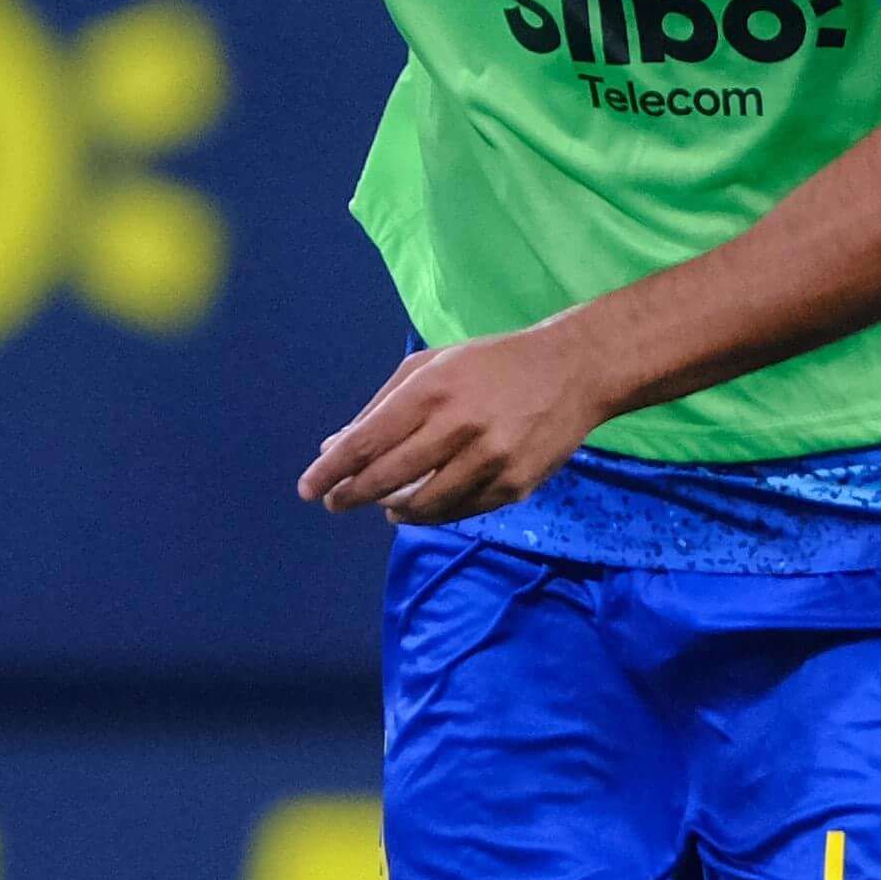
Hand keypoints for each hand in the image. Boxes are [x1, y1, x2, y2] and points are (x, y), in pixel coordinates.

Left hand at [297, 325, 612, 523]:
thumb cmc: (490, 365)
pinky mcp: (514, 486)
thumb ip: (380, 406)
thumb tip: (334, 448)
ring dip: (392, 510)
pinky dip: (431, 514)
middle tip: (335, 502)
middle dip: (351, 495)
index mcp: (432, 391)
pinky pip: (459, 512)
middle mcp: (459, 427)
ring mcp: (489, 461)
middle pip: (386, 479)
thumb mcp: (431, 366)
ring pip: (422, 506)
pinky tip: (417, 508)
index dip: (330, 471)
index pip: (365, 443)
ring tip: (383, 505)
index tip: (309, 488)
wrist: (572, 372)